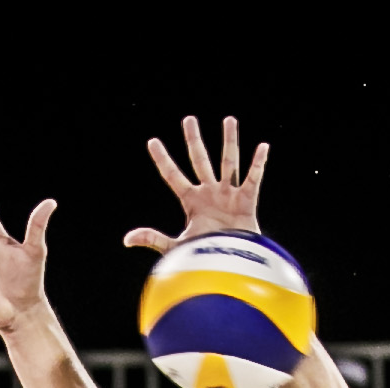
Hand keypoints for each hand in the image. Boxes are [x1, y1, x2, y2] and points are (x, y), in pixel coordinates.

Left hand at [122, 114, 270, 252]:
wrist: (230, 267)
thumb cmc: (205, 257)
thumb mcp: (177, 246)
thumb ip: (153, 238)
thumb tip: (126, 239)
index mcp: (192, 201)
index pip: (172, 175)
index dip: (162, 159)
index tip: (152, 142)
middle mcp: (209, 193)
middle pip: (199, 159)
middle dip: (193, 140)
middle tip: (188, 119)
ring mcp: (228, 194)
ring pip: (228, 161)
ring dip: (229, 140)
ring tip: (229, 119)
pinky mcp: (246, 200)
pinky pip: (253, 178)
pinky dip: (258, 164)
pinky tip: (263, 147)